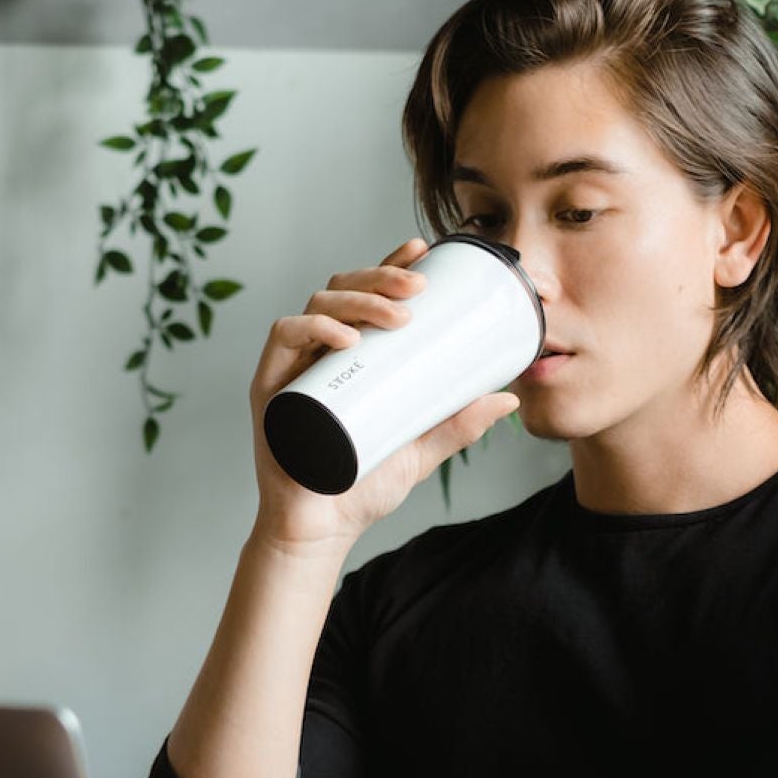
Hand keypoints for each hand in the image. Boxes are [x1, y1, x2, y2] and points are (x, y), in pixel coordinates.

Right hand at [248, 236, 519, 550]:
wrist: (323, 529)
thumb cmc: (364, 484)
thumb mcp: (422, 450)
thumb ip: (459, 424)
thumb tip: (508, 398)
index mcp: (351, 355)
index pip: (366, 294)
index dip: (390, 263)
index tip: (423, 248)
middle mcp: (318, 352)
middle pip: (342, 289)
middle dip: (380, 277)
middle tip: (417, 287)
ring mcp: (293, 367)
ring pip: (317, 305)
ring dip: (358, 301)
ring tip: (397, 316)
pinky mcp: (270, 388)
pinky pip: (283, 340)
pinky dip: (314, 331)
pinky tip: (347, 339)